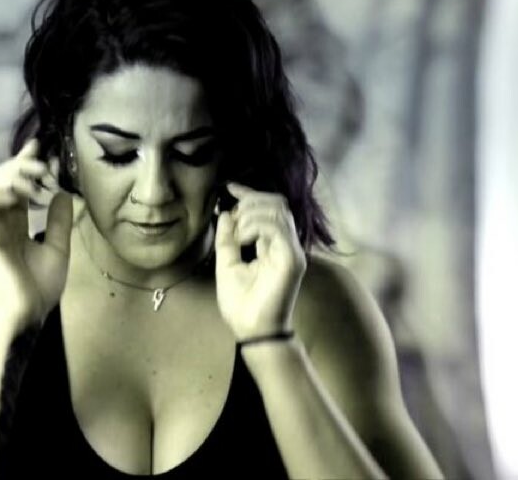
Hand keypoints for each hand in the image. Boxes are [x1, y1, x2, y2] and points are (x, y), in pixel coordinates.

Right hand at [0, 139, 73, 330]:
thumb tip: (64, 192)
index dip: (26, 164)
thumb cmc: (39, 287)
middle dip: (21, 164)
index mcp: (15, 223)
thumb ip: (59, 221)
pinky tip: (18, 192)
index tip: (42, 148)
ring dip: (12, 176)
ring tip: (36, 176)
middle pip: (2, 179)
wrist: (26, 314)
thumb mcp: (58, 248)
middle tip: (43, 161)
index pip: (18, 185)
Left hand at [214, 182, 306, 340]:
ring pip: (278, 211)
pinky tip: (244, 239)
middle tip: (232, 216)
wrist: (250, 330)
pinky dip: (256, 225)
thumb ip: (226, 239)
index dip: (250, 193)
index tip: (230, 187)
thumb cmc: (241, 304)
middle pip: (277, 203)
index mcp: (272, 245)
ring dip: (252, 213)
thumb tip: (225, 212)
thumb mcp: (226, 264)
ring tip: (238, 233)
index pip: (269, 209)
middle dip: (251, 201)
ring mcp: (291, 252)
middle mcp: (286, 245)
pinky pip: (278, 228)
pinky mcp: (292, 260)